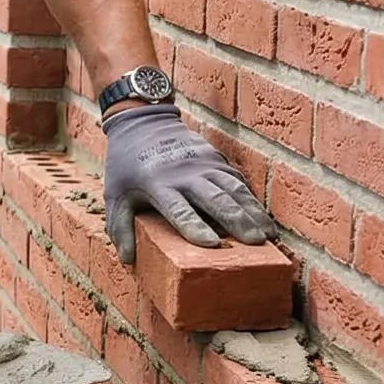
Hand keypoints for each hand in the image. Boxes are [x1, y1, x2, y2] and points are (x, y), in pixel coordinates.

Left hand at [103, 103, 274, 263]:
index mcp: (158, 184)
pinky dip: (252, 199)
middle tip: (256, 244)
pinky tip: (263, 218)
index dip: (195, 226)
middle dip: (238, 221)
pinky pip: (238, 180)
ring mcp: (204, 164)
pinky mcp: (216, 158)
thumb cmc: (127, 166)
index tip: (212, 244)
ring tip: (268, 235)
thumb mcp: (115, 194)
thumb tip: (129, 260)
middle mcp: (185, 173)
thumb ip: (119, 227)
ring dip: (253, 211)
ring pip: (234, 188)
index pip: (179, 209)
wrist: (141, 123)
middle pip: (216, 199)